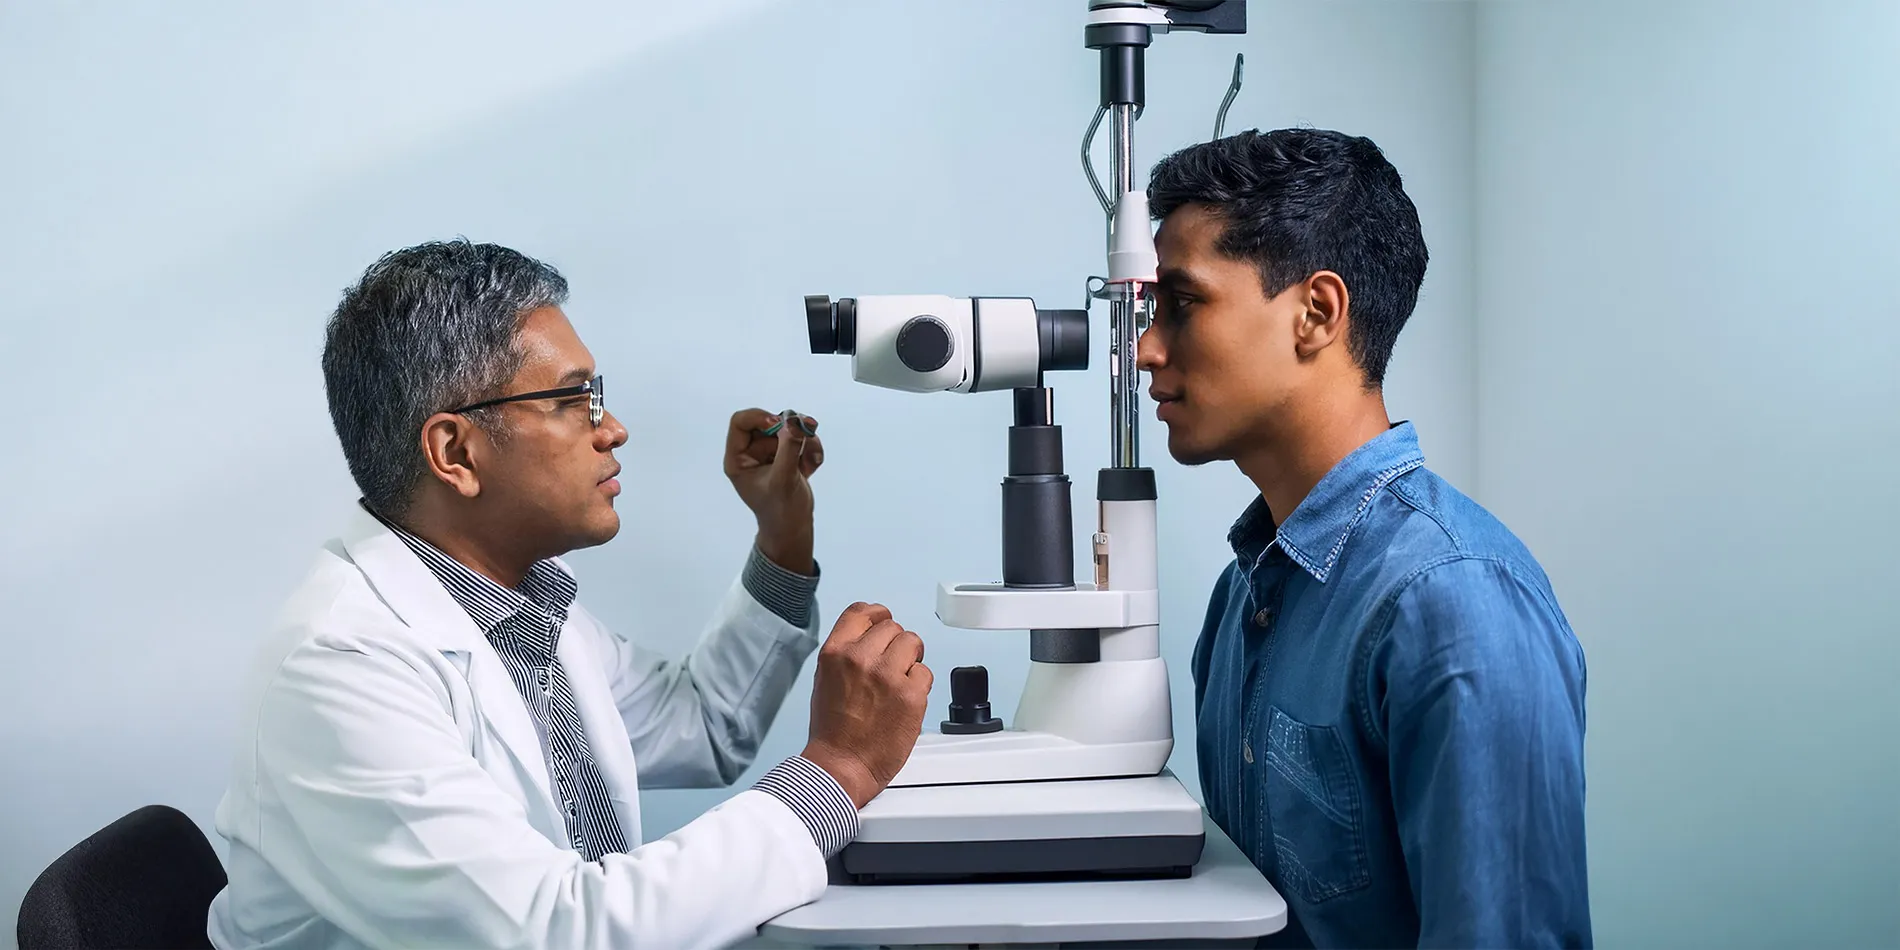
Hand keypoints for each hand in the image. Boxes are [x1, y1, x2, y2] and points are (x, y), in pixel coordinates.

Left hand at [723, 407, 824, 573]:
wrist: (794, 528)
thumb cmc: (781, 510)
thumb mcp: (784, 479)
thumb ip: (789, 450)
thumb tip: (794, 422)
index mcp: (738, 459)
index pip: (740, 422)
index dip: (759, 417)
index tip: (779, 423)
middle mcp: (751, 453)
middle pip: (768, 422)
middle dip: (790, 430)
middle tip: (808, 434)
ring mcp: (769, 454)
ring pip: (788, 429)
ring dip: (805, 441)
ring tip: (811, 461)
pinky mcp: (786, 456)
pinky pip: (800, 440)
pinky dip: (810, 449)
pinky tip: (812, 467)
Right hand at [801, 602, 932, 807]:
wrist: (841, 766)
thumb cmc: (832, 731)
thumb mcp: (825, 679)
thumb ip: (847, 654)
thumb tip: (870, 637)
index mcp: (835, 653)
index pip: (861, 611)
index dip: (877, 614)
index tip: (883, 620)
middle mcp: (860, 659)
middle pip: (892, 627)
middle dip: (895, 644)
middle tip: (892, 665)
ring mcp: (887, 675)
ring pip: (912, 643)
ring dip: (910, 659)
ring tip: (900, 681)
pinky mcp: (911, 695)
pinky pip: (925, 673)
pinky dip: (919, 685)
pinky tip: (905, 701)